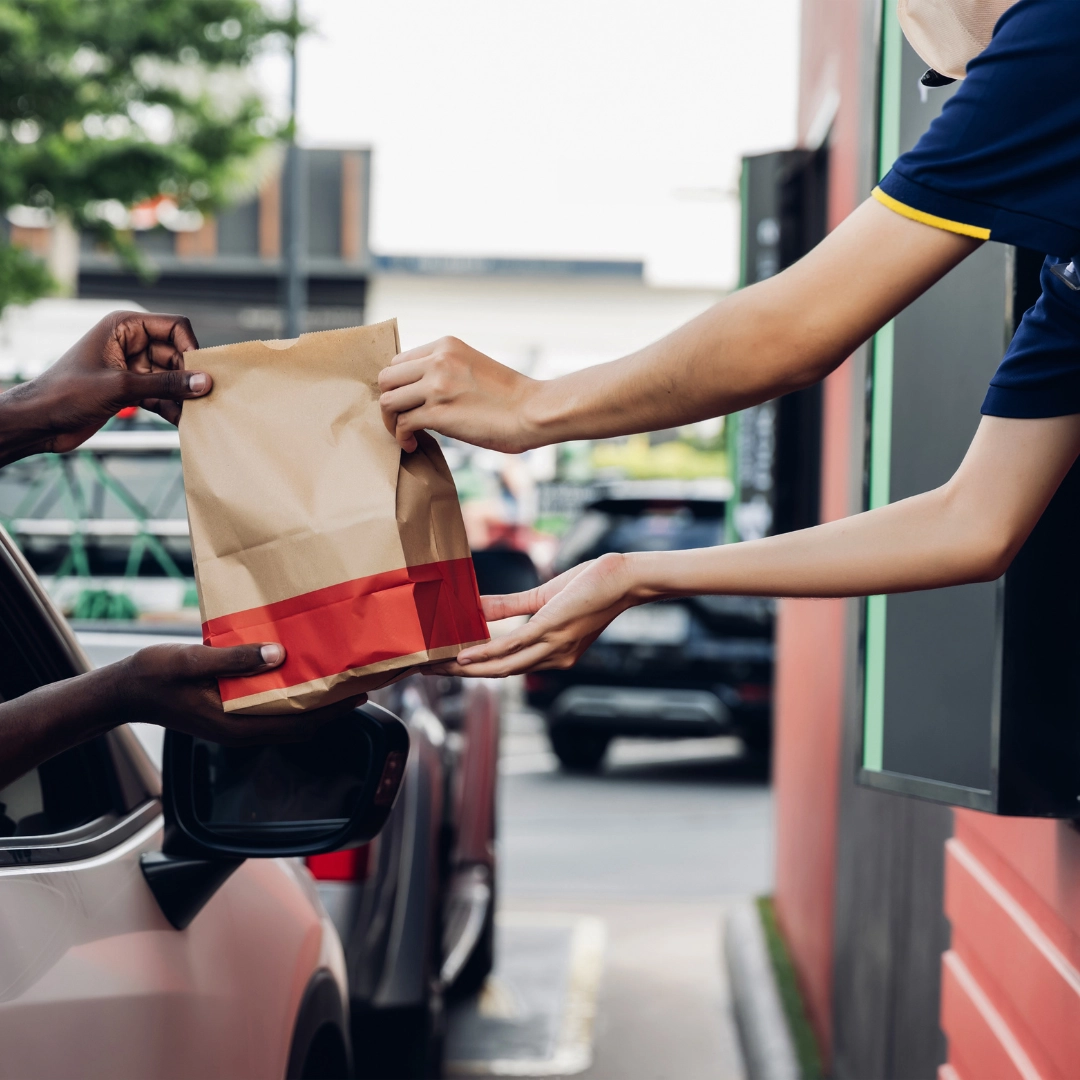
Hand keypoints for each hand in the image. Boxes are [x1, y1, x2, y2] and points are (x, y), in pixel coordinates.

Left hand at [0, 310, 208, 463]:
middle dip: (189, 376)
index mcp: (124, 327)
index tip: (202, 373)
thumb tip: (204, 382)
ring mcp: (132, 367)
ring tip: (195, 414)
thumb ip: (166, 384)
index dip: (191, 347)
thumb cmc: (67, 393)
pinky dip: (172, 407)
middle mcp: (130, 343)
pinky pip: (162, 394)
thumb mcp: (121, 387)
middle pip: (177, 354)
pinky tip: (181, 422)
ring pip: (171, 377)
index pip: (173, 327)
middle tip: (203, 399)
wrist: (39, 421)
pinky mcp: (131, 390)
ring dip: (182, 396)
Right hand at [117, 642, 365, 743]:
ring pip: (288, 718)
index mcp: (236, 724)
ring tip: (338, 677)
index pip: (298, 723)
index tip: (359, 693)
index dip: (332, 711)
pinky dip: (292, 695)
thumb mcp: (193, 660)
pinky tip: (301, 673)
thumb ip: (234, 660)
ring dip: (314, 702)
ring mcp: (237, 724)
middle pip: (300, 724)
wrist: (126, 690)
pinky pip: (272, 709)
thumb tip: (277, 655)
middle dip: (332, 708)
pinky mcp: (231, 714)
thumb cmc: (155, 675)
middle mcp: (242, 729)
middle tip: (359, 682)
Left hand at [378, 336, 537, 452]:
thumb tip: (423, 391)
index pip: (400, 361)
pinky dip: (402, 437)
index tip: (408, 401)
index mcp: (446, 346)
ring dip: (391, 421)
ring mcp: (436, 386)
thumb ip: (447, 370)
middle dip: (390, 401)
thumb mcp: (474, 366)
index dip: (399, 384)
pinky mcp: (438, 413)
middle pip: (386, 378)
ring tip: (405, 433)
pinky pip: (402, 424)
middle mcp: (438, 361)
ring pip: (388, 401)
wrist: (533, 411)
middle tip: (400, 418)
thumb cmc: (510, 397)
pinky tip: (412, 444)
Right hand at [434, 553, 637, 676]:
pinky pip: (511, 646)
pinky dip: (485, 653)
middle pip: (498, 673)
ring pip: (501, 666)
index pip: (507, 667)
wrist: (624, 579)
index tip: (445, 668)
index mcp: (553, 654)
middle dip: (461, 675)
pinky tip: (463, 655)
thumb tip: (476, 606)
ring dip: (466, 669)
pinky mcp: (550, 630)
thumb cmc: (591, 586)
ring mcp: (552, 646)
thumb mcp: (544, 598)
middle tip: (428, 672)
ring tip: (436, 667)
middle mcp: (553, 658)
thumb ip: (509, 606)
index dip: (475, 670)